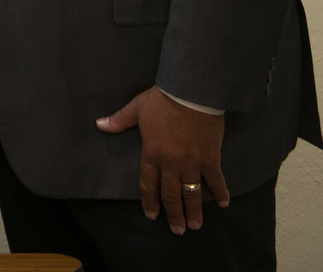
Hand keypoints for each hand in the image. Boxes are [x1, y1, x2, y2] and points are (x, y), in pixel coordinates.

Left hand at [97, 85, 229, 233]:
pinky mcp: (210, 158)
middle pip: (171, 194)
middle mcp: (170, 163)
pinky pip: (216, 180)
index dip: (150, 201)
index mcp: (151, 153)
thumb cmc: (162, 100)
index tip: (152, 215)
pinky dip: (220, 192)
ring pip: (191, 192)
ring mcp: (192, 163)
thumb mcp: (137, 109)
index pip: (148, 184)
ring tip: (195, 225)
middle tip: (178, 230)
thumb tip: (100, 124)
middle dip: (173, 214)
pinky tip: (223, 204)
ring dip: (193, 210)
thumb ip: (120, 121)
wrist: (190, 93)